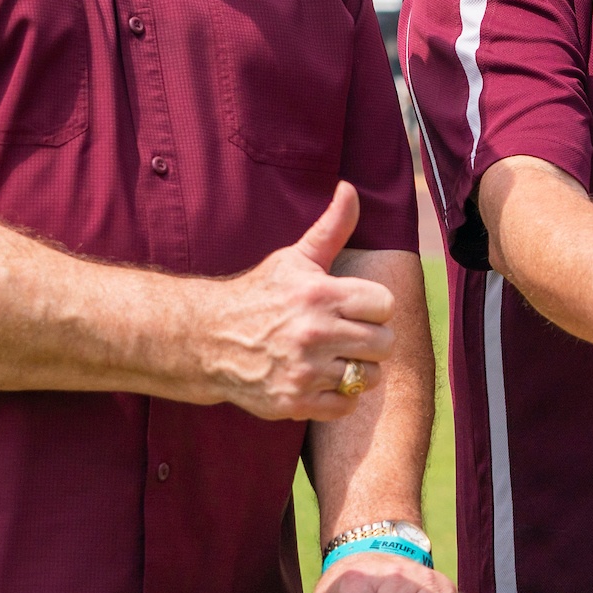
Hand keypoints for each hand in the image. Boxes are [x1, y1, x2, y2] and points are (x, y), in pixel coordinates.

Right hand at [201, 183, 395, 420]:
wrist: (207, 339)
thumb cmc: (260, 295)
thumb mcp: (295, 258)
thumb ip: (332, 227)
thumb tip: (350, 187)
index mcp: (320, 294)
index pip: (385, 305)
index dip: (373, 306)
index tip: (353, 307)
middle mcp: (315, 332)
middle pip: (384, 343)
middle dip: (369, 338)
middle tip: (346, 334)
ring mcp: (305, 370)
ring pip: (368, 376)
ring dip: (356, 369)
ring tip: (333, 357)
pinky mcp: (295, 401)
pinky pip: (346, 405)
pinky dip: (338, 396)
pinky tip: (320, 380)